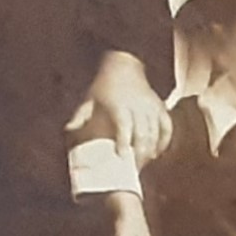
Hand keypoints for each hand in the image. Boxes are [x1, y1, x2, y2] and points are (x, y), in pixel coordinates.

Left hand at [70, 50, 172, 168]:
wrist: (123, 66)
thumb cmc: (104, 87)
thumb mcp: (89, 99)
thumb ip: (80, 115)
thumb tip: (69, 129)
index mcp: (119, 105)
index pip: (124, 126)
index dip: (124, 142)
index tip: (123, 158)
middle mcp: (138, 106)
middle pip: (143, 133)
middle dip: (140, 153)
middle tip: (134, 169)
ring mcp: (151, 106)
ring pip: (156, 132)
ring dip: (151, 150)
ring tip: (144, 164)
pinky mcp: (160, 107)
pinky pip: (167, 126)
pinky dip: (164, 140)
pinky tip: (158, 152)